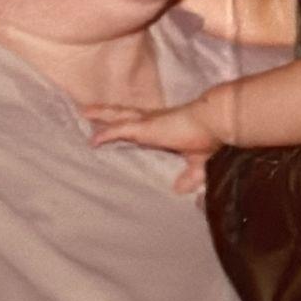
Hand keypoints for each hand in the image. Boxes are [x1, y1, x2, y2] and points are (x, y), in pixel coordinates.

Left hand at [86, 102, 220, 195]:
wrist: (216, 124)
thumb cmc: (211, 138)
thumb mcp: (199, 162)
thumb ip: (190, 176)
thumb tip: (179, 189)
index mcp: (164, 127)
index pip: (139, 125)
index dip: (127, 124)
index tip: (115, 126)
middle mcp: (154, 121)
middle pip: (123, 114)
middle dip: (107, 113)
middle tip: (89, 111)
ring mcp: (149, 123)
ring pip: (117, 116)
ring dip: (100, 115)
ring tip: (84, 113)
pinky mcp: (146, 127)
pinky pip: (119, 130)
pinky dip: (106, 134)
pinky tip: (92, 140)